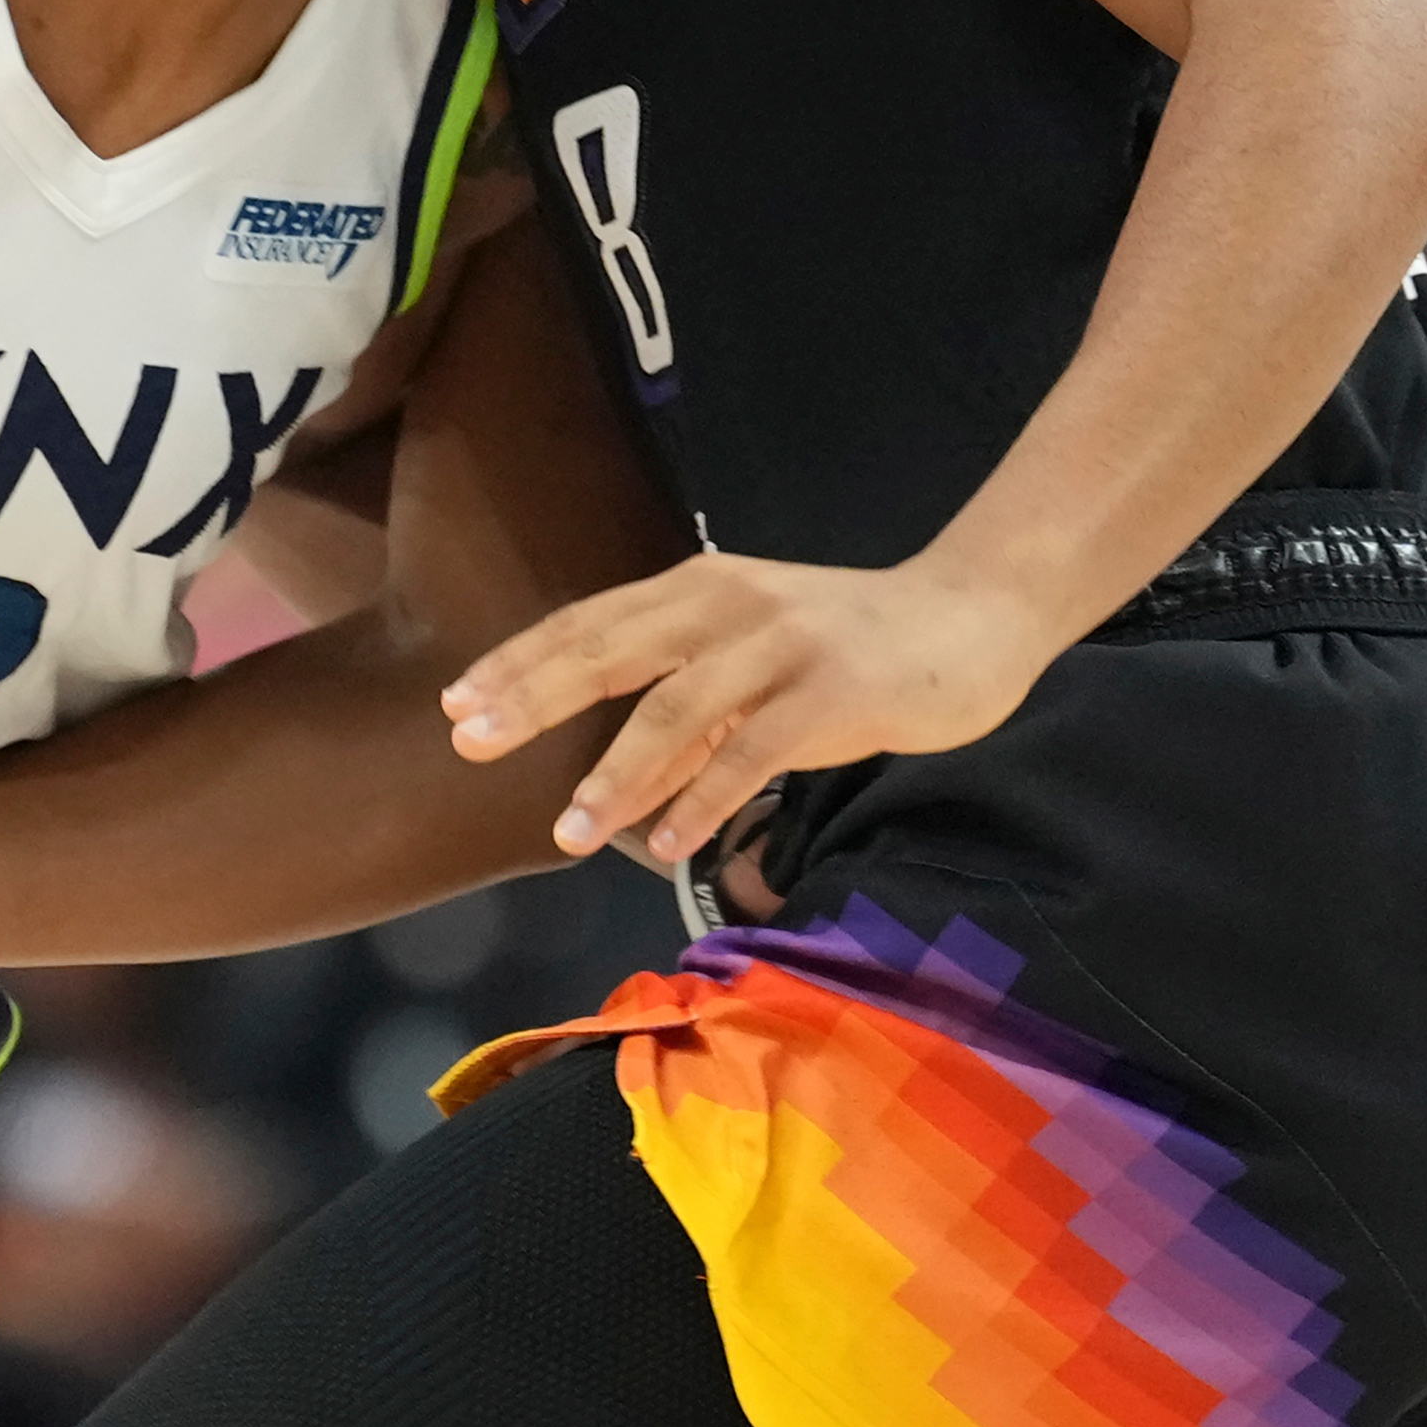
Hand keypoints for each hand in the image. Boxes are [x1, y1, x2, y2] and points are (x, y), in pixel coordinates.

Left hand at [441, 549, 1059, 865]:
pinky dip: (705, 795)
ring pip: (677, 707)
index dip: (520, 661)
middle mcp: (728, 604)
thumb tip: (613, 770)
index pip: (589, 622)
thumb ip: (687, 699)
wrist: (970, 617)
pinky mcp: (834, 690)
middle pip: (611, 650)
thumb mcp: (753, 655)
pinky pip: (754, 750)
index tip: (456, 703)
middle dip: (535, 698)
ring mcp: (781, 645)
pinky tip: (667, 840)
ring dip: (617, 773)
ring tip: (570, 831)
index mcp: (698, 587)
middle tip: (471, 743)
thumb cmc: (849, 645)